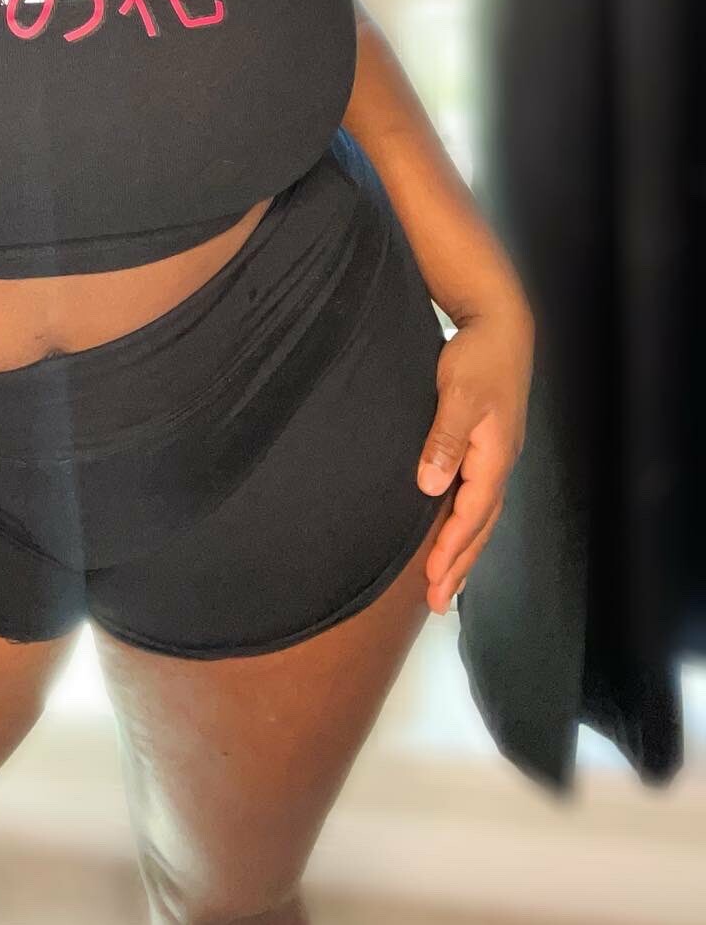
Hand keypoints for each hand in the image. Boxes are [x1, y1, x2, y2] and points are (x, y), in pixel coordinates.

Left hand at [416, 303, 533, 614]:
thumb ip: (445, 440)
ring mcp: (496, 457)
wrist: (499, 327)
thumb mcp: (458, 394)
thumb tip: (432, 487)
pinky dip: (467, 525)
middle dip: (460, 565)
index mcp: (494, 456)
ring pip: (481, 516)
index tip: (433, 579)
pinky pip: (478, 499)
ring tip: (446, 585)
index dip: (452, 548)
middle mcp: (499, 463)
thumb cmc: (478, 358)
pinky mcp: (488, 447)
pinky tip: (454, 535)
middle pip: (481, 526)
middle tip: (437, 603)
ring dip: (464, 551)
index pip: (472, 514)